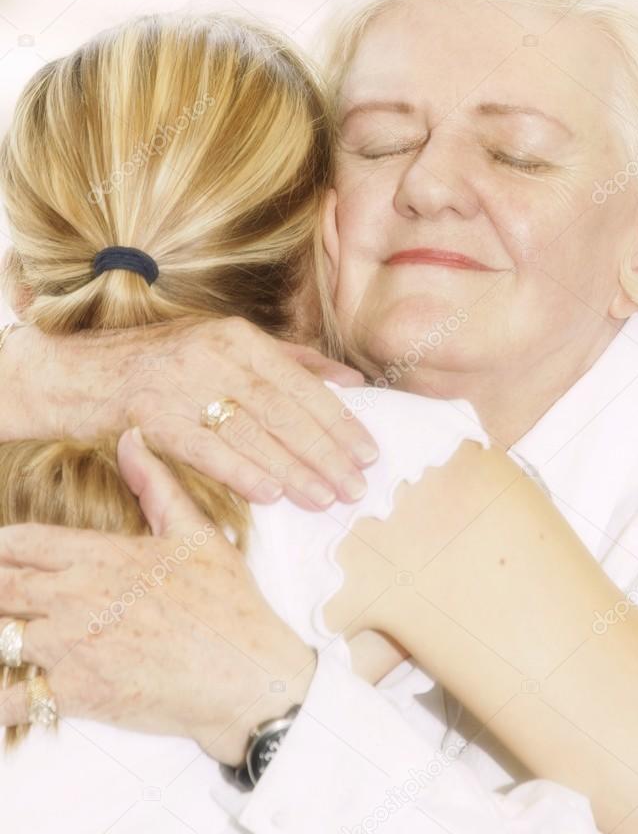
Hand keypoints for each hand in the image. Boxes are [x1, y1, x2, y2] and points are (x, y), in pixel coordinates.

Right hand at [0, 317, 377, 508]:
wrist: (74, 371)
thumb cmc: (159, 363)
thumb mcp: (223, 346)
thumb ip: (291, 360)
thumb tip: (352, 382)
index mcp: (236, 336)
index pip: (300, 383)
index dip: (338, 420)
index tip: (367, 451)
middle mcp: (212, 354)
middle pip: (281, 410)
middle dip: (324, 452)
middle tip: (356, 486)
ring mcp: (180, 384)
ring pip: (250, 432)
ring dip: (293, 469)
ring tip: (326, 497)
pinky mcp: (151, 416)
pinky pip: (204, 448)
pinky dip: (239, 470)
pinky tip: (270, 493)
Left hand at [0, 426, 316, 764]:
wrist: (249, 676)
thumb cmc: (229, 609)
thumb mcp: (198, 534)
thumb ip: (156, 486)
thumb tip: (133, 438)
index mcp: (101, 555)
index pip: (20, 542)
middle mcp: (76, 596)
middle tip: (2, 597)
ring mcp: (72, 645)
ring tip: (6, 641)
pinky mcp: (77, 693)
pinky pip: (11, 698)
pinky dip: (0, 697)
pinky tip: (6, 691)